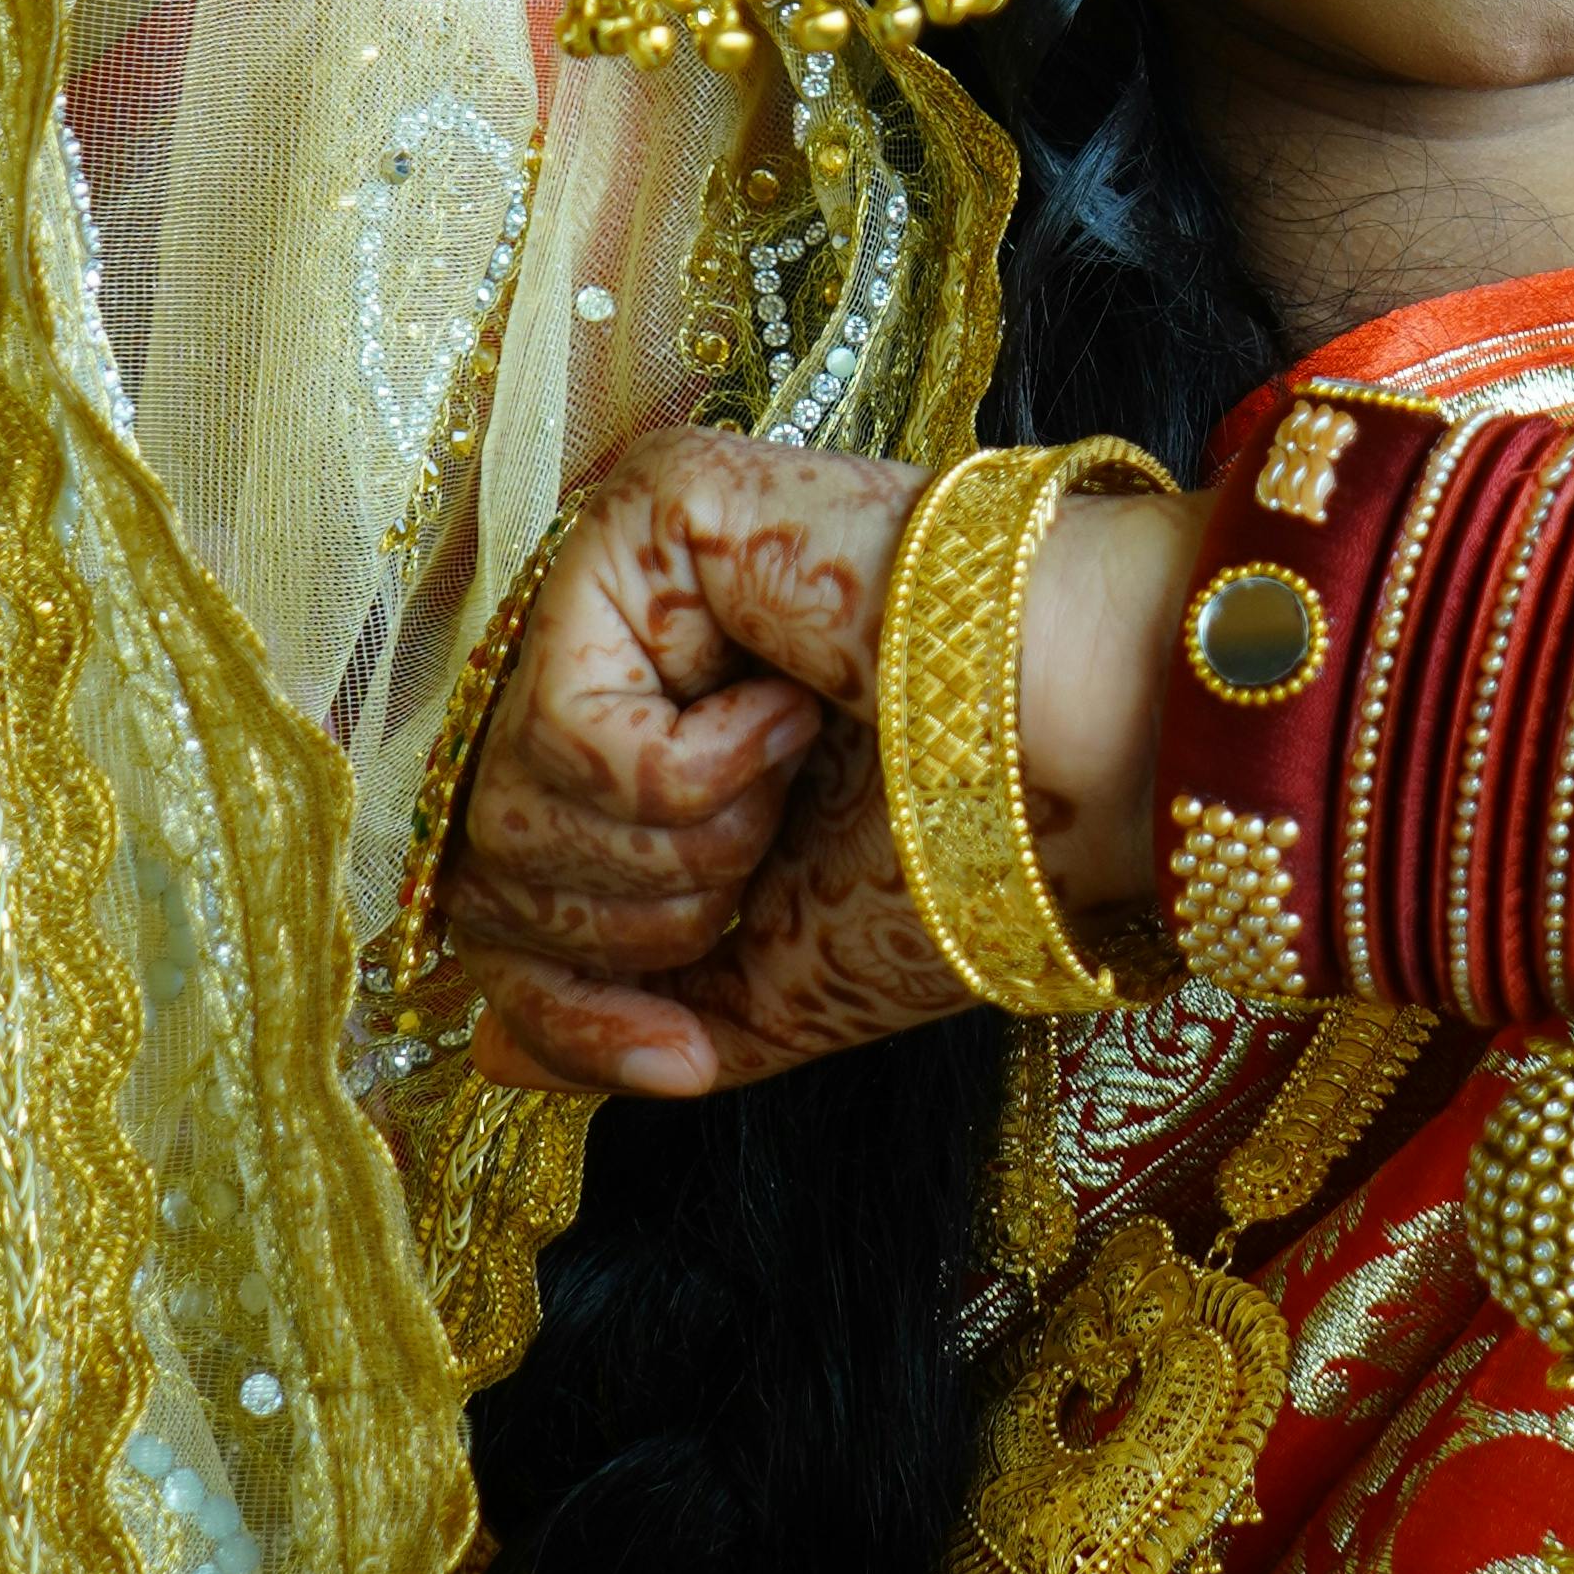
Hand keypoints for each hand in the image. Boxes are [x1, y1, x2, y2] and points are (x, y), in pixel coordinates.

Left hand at [440, 434, 1195, 1099]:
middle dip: (638, 919)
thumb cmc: (974, 853)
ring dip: (678, 847)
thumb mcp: (779, 985)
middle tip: (768, 857)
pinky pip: (564, 721)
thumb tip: (492, 1054)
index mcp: (650, 741)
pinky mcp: (641, 518)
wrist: (1089, 755)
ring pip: (508, 799)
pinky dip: (695, 771)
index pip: (496, 890)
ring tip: (790, 780)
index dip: (566, 984)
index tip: (678, 1021)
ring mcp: (622, 575)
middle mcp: (615, 646)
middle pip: (484, 859)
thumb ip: (637, 1023)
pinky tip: (793, 709)